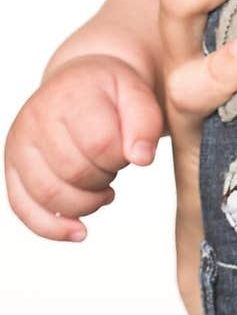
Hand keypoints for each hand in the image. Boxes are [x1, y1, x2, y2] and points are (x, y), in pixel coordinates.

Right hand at [5, 54, 162, 240]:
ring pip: (49, 195)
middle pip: (74, 172)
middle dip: (105, 179)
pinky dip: (52, 227)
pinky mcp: (13, 168)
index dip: (122, 157)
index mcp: (70, 96)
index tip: (128, 149)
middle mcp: (36, 118)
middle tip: (114, 167)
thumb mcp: (137, 94)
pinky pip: (23, 207)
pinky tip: (79, 231)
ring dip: (85, 204)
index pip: (100, 144)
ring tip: (103, 187)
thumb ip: (146, 123)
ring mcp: (19, 145)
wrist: (79, 84)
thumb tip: (142, 159)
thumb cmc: (109, 91)